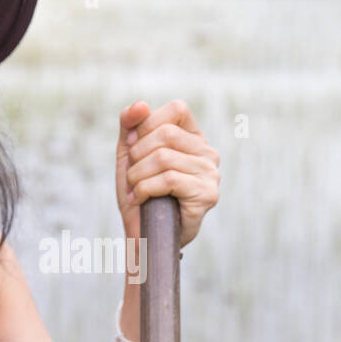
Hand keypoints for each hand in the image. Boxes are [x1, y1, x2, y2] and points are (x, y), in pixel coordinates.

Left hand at [116, 99, 219, 248]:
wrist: (142, 236)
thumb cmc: (138, 194)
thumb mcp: (129, 154)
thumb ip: (130, 126)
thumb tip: (140, 105)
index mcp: (194, 139)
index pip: (177, 109)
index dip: (148, 125)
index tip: (133, 148)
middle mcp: (208, 153)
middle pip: (166, 133)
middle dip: (138, 155)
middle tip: (131, 176)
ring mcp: (211, 174)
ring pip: (164, 158)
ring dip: (137, 176)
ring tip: (134, 190)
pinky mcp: (207, 195)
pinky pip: (169, 180)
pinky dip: (144, 189)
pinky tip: (140, 200)